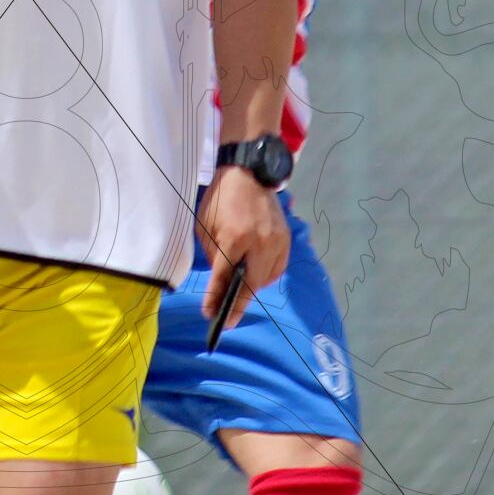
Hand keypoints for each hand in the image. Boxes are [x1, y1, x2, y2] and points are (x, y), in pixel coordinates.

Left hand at [196, 168, 289, 327]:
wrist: (249, 173)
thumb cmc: (221, 199)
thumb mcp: (206, 225)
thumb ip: (214, 255)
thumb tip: (221, 283)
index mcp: (236, 236)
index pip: (225, 276)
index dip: (216, 298)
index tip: (209, 315)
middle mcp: (261, 242)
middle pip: (250, 284)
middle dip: (238, 305)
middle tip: (227, 321)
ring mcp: (277, 241)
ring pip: (266, 279)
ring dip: (251, 291)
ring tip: (237, 300)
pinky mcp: (287, 239)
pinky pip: (277, 268)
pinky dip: (265, 277)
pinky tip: (254, 278)